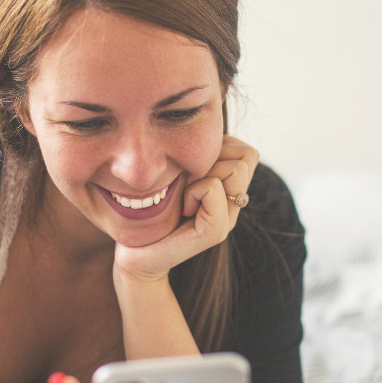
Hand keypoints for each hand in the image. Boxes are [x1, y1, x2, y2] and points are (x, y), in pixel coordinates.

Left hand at [114, 136, 258, 281]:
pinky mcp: (214, 232)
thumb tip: (212, 130)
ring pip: (235, 169)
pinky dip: (193, 191)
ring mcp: (228, 220)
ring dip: (202, 174)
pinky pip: (213, 188)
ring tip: (185, 195)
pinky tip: (182, 208)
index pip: (247, 153)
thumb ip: (199, 157)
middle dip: (213, 158)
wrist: (134, 252)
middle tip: (188, 182)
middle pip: (246, 157)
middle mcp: (234, 206)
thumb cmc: (150, 208)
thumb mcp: (178, 173)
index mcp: (228, 190)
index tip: (192, 167)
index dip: (221, 148)